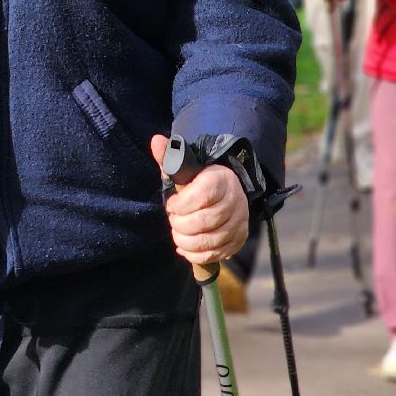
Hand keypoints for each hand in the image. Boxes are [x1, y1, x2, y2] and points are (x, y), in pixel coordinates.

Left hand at [150, 135, 247, 266]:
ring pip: (209, 241)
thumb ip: (169, 157)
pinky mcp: (238, 240)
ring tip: (177, 234)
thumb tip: (156, 141)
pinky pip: (216, 254)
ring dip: (186, 241)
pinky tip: (185, 248)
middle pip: (204, 221)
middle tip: (173, 221)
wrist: (225, 192)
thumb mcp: (185, 167)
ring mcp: (239, 223)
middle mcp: (235, 201)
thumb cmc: (199, 180)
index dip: (180, 205)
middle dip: (180, 225)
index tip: (171, 205)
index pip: (201, 196)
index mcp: (221, 180)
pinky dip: (196, 255)